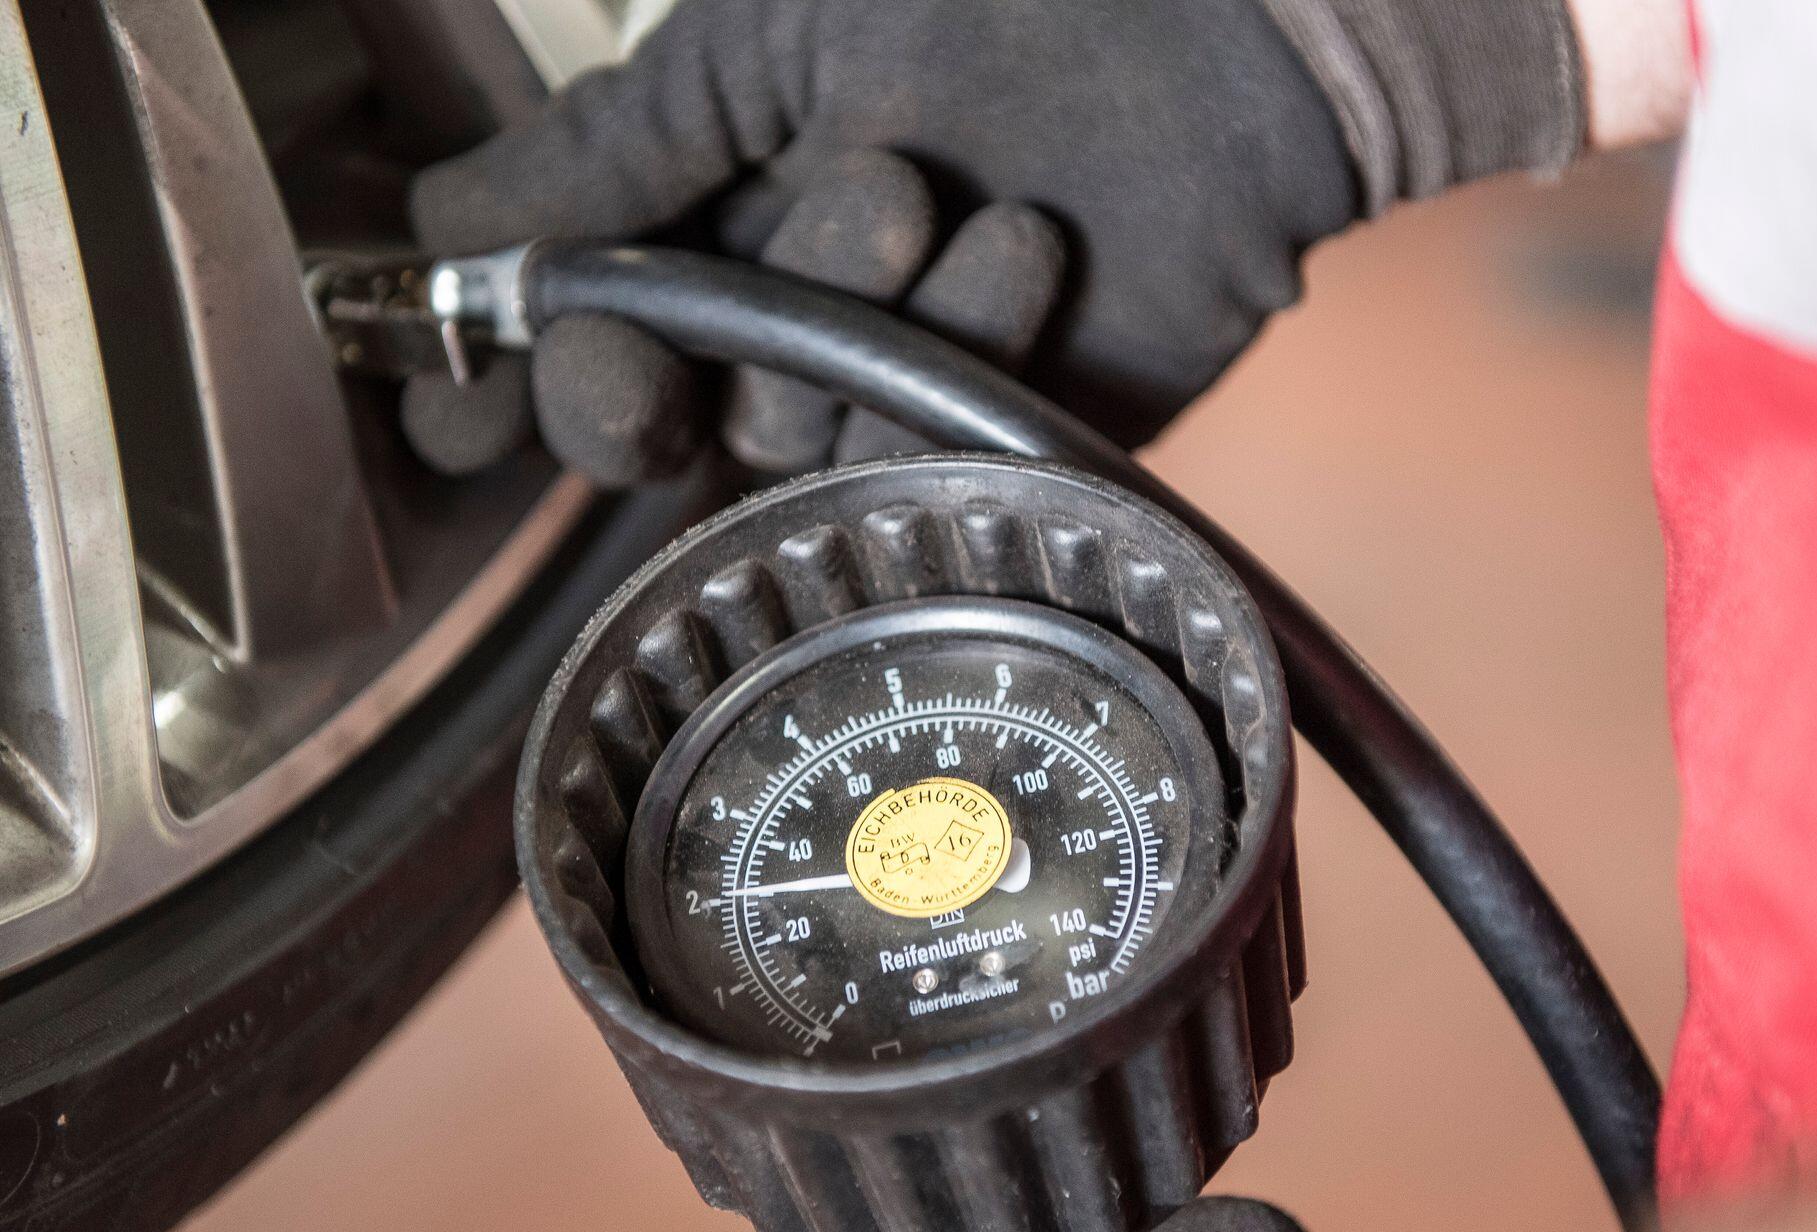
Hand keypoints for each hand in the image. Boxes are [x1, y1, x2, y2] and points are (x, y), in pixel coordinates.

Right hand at [401, 0, 1360, 481]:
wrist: (1215, 20)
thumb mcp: (757, 39)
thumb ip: (613, 148)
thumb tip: (442, 223)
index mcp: (725, 218)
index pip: (592, 339)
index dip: (523, 387)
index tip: (452, 426)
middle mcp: (801, 315)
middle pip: (664, 426)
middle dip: (633, 380)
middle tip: (633, 336)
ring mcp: (910, 384)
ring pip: (788, 439)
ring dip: (834, 309)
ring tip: (918, 185)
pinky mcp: (1017, 434)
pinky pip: (933, 445)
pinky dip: (964, 336)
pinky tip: (1021, 238)